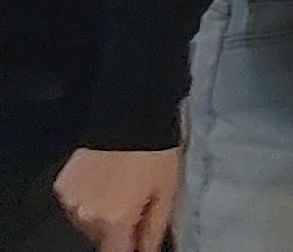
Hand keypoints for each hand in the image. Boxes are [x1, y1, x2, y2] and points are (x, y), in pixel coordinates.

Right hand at [54, 150, 179, 251]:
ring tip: (121, 184)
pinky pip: (75, 202)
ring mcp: (70, 202)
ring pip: (87, 220)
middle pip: (101, 236)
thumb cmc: (154, 153)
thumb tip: (147, 251)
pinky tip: (104, 176)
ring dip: (101, 212)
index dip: (128, 247)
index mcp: (116, 221)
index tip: (136, 238)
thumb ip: (154, 229)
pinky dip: (88, 196)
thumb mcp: (167, 191)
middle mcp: (87, 217)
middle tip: (135, 199)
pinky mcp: (61, 186)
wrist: (128, 116)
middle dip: (118, 225)